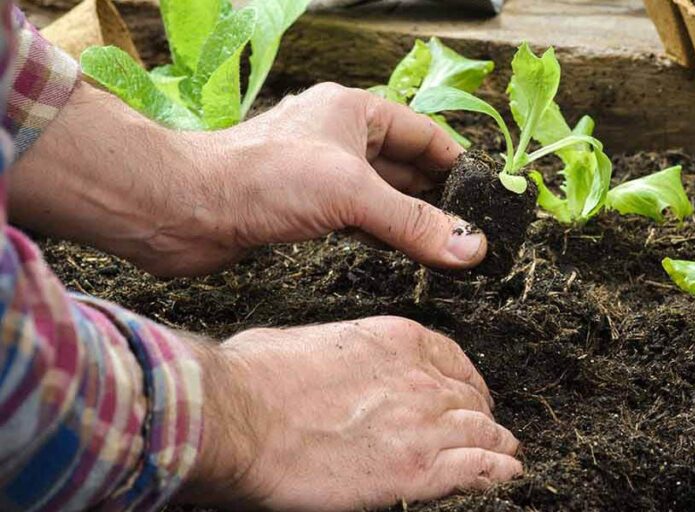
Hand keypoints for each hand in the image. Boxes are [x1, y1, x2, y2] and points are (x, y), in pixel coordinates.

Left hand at [9, 82, 485, 276]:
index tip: (487, 199)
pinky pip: (356, 220)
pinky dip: (382, 236)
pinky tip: (401, 255)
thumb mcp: (351, 194)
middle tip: (474, 232)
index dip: (457, 164)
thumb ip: (414, 222)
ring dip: (411, 220)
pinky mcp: (301, 209)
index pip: (424, 135)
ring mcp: (320, 174)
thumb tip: (472, 246)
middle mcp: (339, 137)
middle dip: (439, 197)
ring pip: (381, 196)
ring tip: (448, 249)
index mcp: (354, 112)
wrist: (183, 210)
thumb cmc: (261, 179)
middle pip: (406, 167)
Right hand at [180, 317, 521, 509]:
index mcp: (396, 340)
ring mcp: (423, 424)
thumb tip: (328, 367)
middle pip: (470, 398)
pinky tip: (506, 475)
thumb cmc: (253, 378)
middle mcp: (419, 378)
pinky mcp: (417, 470)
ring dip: (496, 444)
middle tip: (482, 430)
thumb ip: (337, 354)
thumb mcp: (303, 341)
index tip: (466, 395)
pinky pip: (479, 469)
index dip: (464, 382)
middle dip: (479, 415)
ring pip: (484, 432)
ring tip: (505, 454)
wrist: (236, 416)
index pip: (453, 360)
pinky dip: (497, 473)